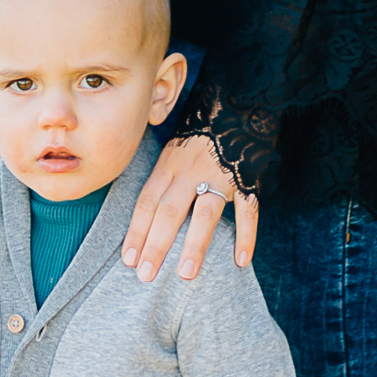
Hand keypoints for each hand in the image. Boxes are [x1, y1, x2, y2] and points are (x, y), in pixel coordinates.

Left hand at [121, 130, 254, 283]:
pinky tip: (240, 261)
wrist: (237, 103)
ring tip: (186, 274)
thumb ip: (162, 177)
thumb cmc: (199, 132)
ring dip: (195, 245)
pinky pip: (247, 210)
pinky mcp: (246, 179)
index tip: (128, 258)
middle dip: (156, 244)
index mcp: (169, 163)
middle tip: (145, 274)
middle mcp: (191, 170)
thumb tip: (144, 214)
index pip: (148, 201)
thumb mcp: (172, 147)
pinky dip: (246, 235)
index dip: (137, 230)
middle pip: (170, 210)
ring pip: (205, 213)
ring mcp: (220, 175)